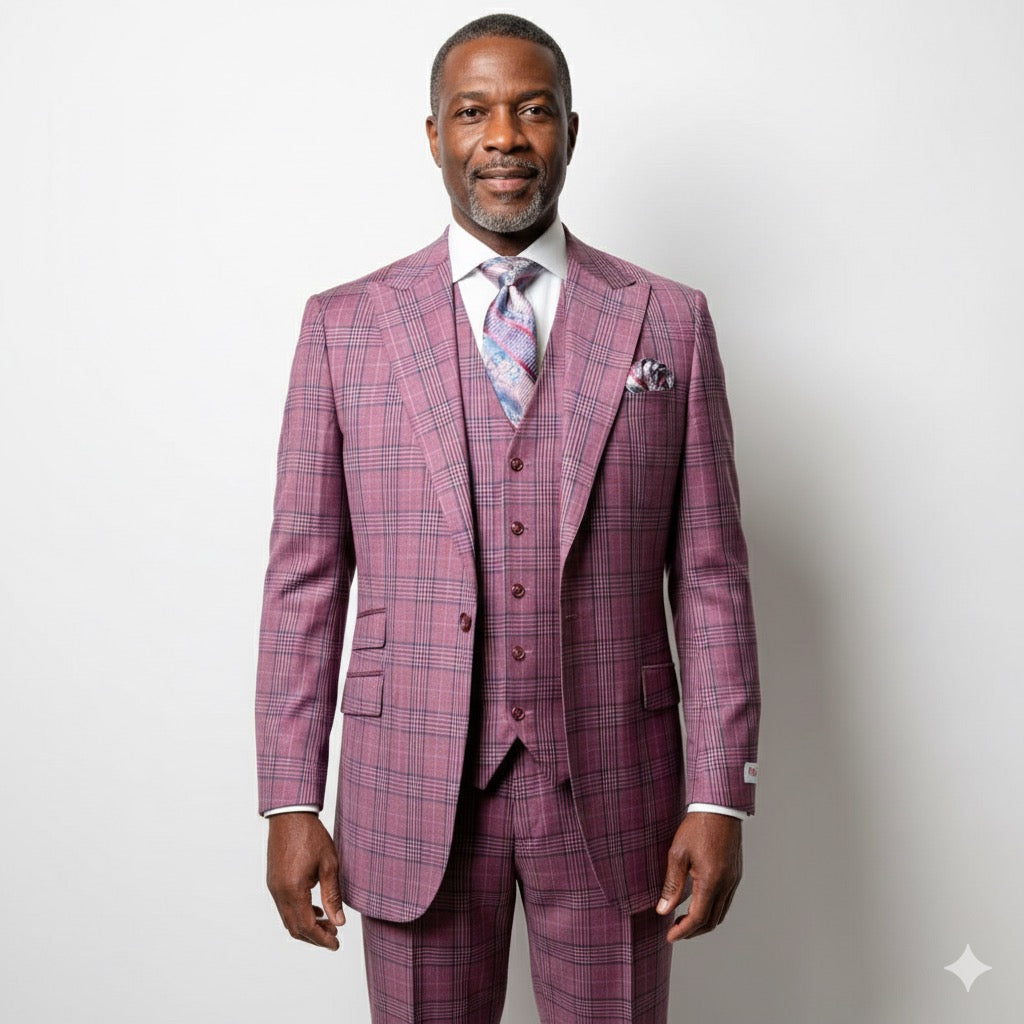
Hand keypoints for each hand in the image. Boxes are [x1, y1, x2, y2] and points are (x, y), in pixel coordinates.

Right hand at [266, 812, 345, 949]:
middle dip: (314, 937)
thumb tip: (339, 922)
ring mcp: (273, 887)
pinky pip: (284, 907)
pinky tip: (314, 909)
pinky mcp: (273, 881)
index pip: (306, 927)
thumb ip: (332, 895)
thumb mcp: (329, 864)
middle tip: (334, 937)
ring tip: (328, 924)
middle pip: (294, 928)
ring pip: (288, 919)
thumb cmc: (311, 835)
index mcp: (293, 890)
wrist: (290, 814)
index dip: (322, 939)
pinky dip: (299, 914)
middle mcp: (279, 892)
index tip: (336, 944)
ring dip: (306, 926)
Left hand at [656, 811, 741, 941]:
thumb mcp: (678, 854)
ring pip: (721, 913)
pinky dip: (713, 910)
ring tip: (684, 920)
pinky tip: (698, 904)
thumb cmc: (697, 827)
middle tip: (674, 931)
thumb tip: (662, 910)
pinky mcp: (736, 874)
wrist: (719, 807)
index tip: (670, 937)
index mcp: (712, 880)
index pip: (698, 918)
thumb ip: (672, 885)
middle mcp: (726, 884)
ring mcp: (734, 880)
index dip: (683, 931)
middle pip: (712, 921)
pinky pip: (726, 901)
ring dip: (704, 922)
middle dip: (693, 931)